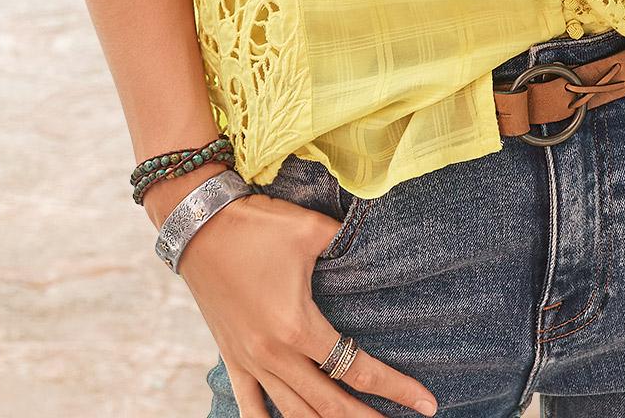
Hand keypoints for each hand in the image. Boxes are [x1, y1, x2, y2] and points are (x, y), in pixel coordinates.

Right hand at [170, 181, 439, 416]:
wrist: (198, 225)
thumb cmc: (257, 224)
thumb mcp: (311, 228)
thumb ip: (346, 241)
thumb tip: (376, 241)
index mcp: (298, 326)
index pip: (357, 367)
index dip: (395, 387)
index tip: (426, 402)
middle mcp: (275, 354)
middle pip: (330, 405)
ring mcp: (251, 362)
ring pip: (294, 414)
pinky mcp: (231, 358)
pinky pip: (250, 407)